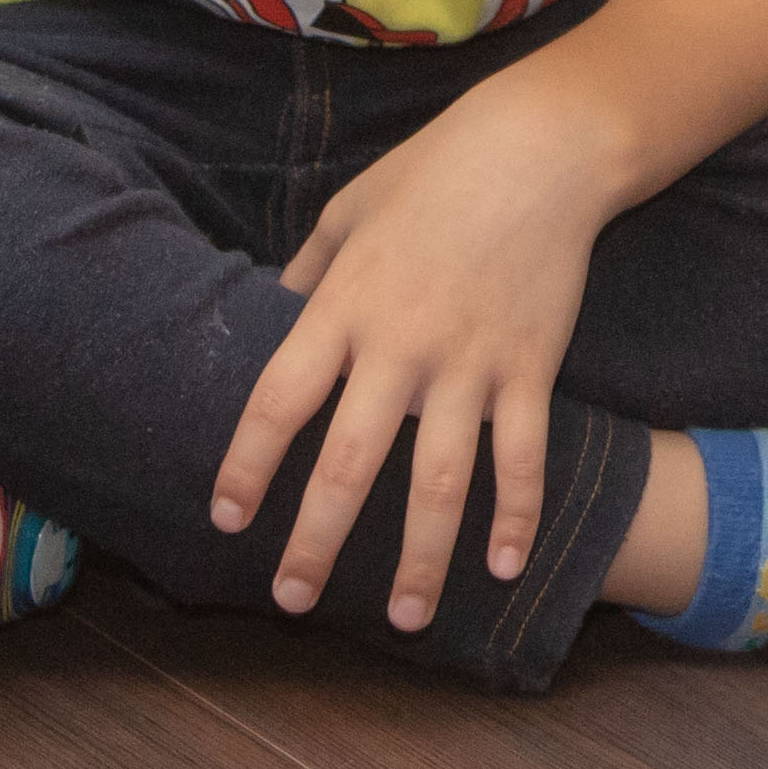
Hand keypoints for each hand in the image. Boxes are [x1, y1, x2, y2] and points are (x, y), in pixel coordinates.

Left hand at [210, 70, 611, 630]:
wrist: (541, 149)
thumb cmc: (434, 172)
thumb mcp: (348, 211)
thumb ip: (307, 273)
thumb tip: (273, 317)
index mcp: (344, 306)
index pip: (278, 403)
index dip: (246, 467)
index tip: (226, 518)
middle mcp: (402, 346)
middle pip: (347, 464)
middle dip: (315, 542)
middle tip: (292, 601)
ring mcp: (471, 363)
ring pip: (439, 483)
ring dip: (420, 559)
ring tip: (403, 619)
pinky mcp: (531, 367)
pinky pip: (523, 457)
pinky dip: (516, 516)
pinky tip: (505, 569)